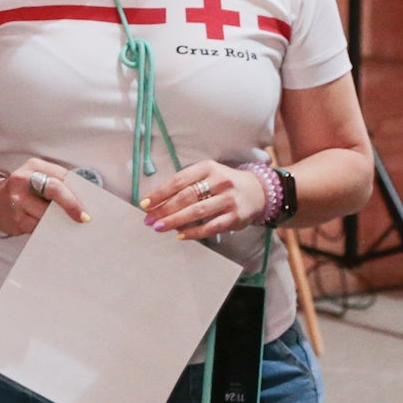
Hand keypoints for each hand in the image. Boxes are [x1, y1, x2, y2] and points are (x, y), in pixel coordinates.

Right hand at [0, 159, 87, 235]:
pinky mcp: (16, 220)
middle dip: (72, 204)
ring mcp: (17, 200)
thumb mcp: (37, 177)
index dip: (76, 191)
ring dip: (60, 220)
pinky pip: (40, 227)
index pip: (61, 176)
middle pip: (55, 190)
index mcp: (33, 166)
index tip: (88, 206)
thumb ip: (57, 182)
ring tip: (66, 223)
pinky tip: (50, 229)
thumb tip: (84, 198)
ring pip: (48, 213)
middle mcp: (23, 180)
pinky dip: (48, 229)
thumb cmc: (24, 190)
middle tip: (84, 218)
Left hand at [142, 161, 264, 239]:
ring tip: (159, 227)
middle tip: (149, 219)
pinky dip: (193, 232)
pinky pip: (210, 226)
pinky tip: (180, 235)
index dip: (160, 192)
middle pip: (186, 196)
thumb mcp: (208, 174)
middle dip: (164, 209)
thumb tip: (158, 201)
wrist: (258, 191)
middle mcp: (219, 181)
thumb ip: (187, 184)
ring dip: (175, 220)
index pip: (179, 180)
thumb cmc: (224, 184)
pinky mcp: (235, 217)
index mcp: (208, 167)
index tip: (145, 203)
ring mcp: (228, 199)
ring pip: (197, 212)